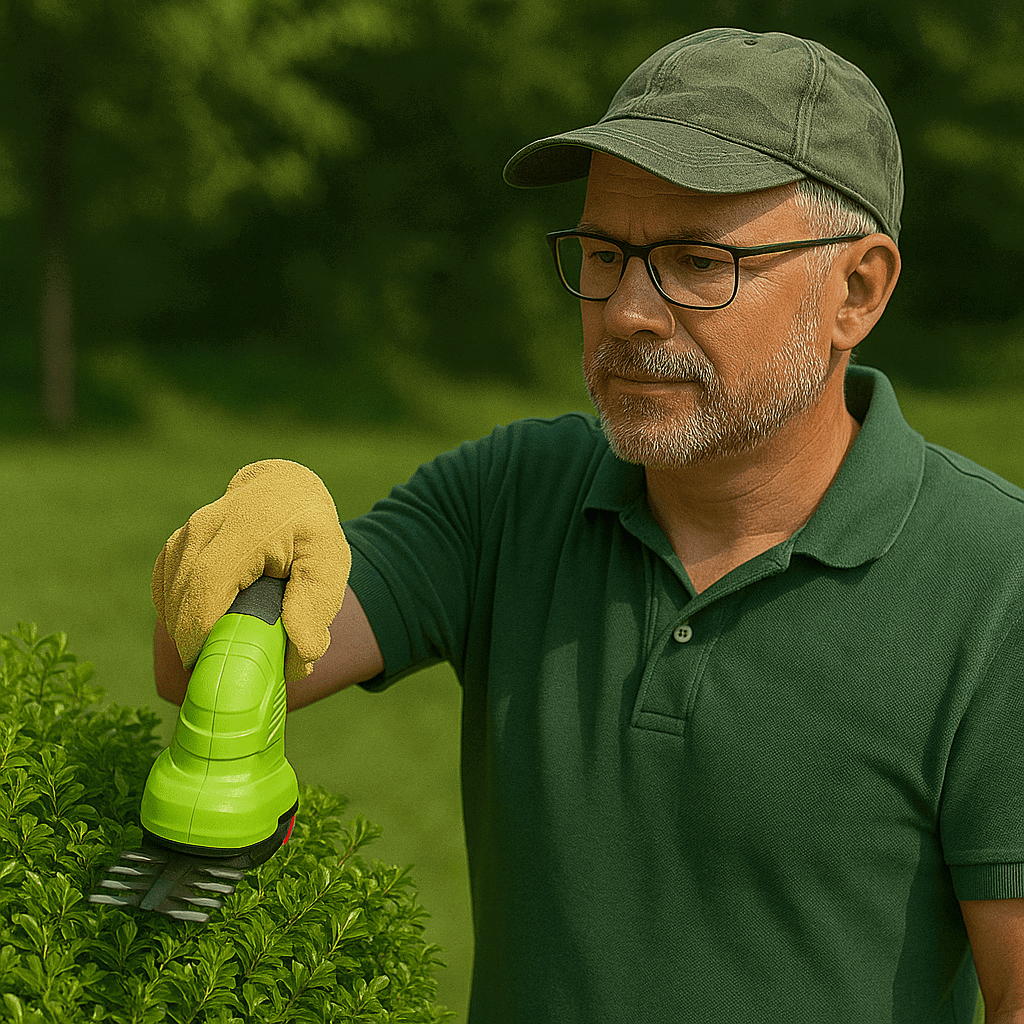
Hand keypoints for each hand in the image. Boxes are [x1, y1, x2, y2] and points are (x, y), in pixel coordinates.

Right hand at [152, 460, 350, 681]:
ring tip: (220, 649)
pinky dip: (179, 615)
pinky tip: (204, 628)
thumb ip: (317, 607)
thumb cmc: (310, 531)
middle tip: (218, 672)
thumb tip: (300, 656)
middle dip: (193, 640)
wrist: (285, 490)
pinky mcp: (176, 546)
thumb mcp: (329, 563)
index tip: (210, 666)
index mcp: (246, 528)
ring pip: (169, 594)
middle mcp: (207, 526)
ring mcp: (186, 534)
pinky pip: (165, 589)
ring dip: (187, 629)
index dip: (200, 630)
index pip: (208, 583)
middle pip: (183, 594)